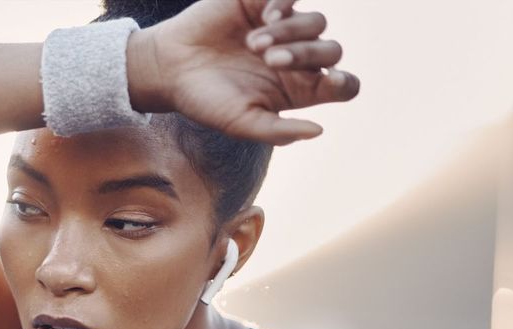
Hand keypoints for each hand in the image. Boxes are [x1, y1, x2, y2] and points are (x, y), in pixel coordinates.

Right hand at [133, 0, 359, 144]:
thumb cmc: (205, 101)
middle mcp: (298, 59)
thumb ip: (278, 131)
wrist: (169, 68)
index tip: (328, 80)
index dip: (344, 82)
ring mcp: (284, 28)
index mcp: (298, 90)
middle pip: (331, 50)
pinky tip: (263, 19)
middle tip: (270, 60)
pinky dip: (284, 6)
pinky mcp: (264, 2)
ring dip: (290, 32)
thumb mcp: (240, 123)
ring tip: (255, 44)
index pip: (342, 85)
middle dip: (306, 54)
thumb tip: (318, 131)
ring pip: (317, 22)